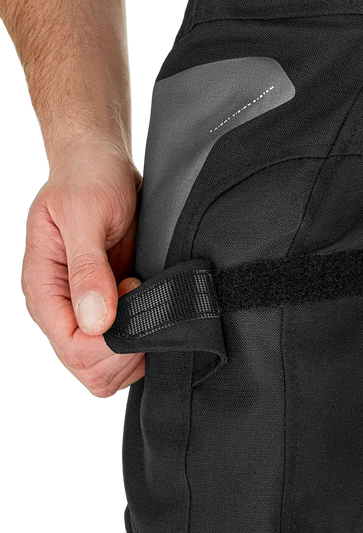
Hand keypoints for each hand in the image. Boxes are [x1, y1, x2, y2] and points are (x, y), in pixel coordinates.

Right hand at [20, 137, 144, 398]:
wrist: (99, 162)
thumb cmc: (87, 179)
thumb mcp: (84, 215)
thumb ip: (87, 269)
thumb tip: (95, 322)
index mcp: (44, 291)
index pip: (73, 348)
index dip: (111, 339)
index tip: (131, 293)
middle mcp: (62, 308)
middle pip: (89, 369)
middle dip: (125, 346)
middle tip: (139, 295)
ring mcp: (85, 311)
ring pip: (109, 367)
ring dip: (137, 342)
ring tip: (142, 292)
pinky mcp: (109, 307)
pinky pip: (127, 346)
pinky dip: (145, 335)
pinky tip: (149, 299)